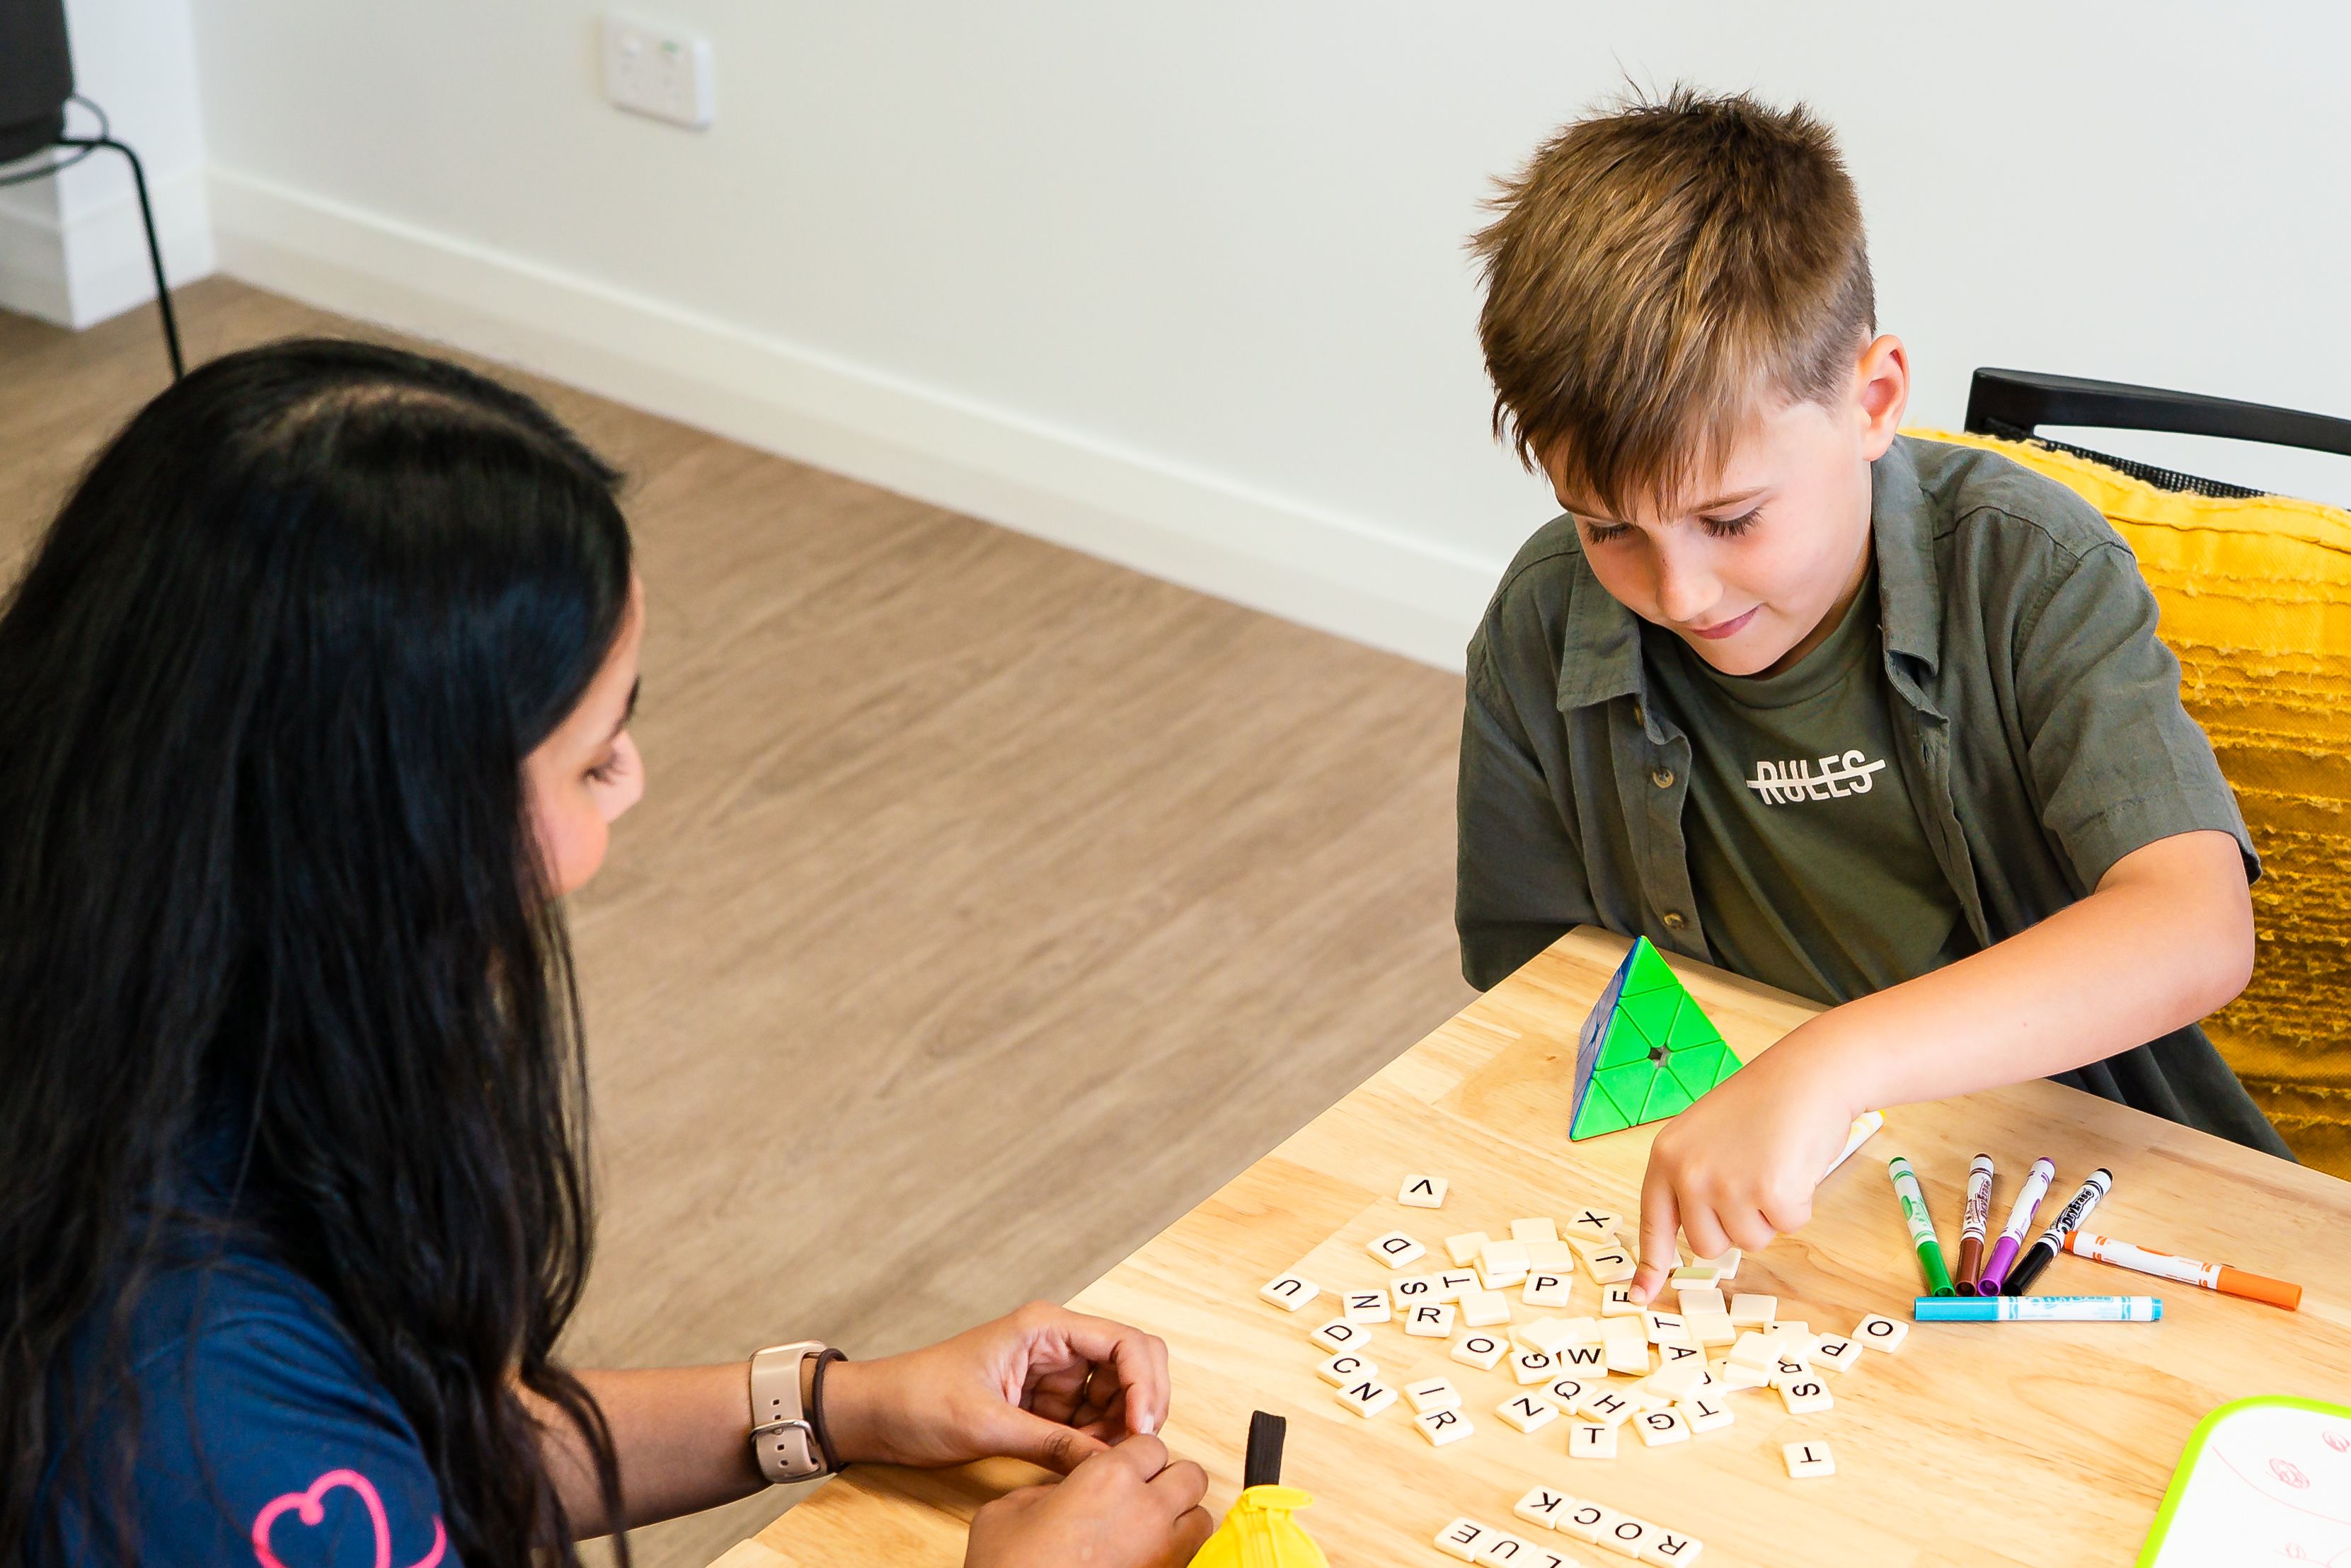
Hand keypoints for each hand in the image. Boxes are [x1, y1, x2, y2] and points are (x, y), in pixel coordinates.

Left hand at [823, 1302, 1171, 1473]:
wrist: (877, 1413)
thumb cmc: (918, 1398)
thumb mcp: (986, 1424)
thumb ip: (1051, 1443)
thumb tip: (1107, 1464)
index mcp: (1045, 1328)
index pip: (1125, 1343)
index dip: (1144, 1385)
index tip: (1141, 1429)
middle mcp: (1057, 1344)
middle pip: (1130, 1366)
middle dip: (1140, 1406)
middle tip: (1134, 1451)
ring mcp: (1052, 1375)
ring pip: (1114, 1397)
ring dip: (1118, 1429)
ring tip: (1102, 1463)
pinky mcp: (1043, 1403)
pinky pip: (1089, 1420)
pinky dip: (1097, 1443)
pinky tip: (1087, 1464)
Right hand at [964, 1434, 1211, 1567]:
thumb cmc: (1007, 1567)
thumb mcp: (1007, 1513)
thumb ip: (1046, 1491)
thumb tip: (1062, 1495)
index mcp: (1108, 1477)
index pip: (1152, 1445)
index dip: (1136, 1457)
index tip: (1121, 1470)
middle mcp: (1146, 1510)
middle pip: (1191, 1476)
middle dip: (1170, 1481)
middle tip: (1141, 1495)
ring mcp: (1163, 1552)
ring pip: (1202, 1518)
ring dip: (1182, 1518)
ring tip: (1150, 1530)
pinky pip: (1189, 1558)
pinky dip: (1176, 1554)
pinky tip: (1142, 1558)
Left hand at [1629, 1019, 1859, 1302]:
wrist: (1805, 1075)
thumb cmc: (1762, 1105)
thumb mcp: (1706, 1138)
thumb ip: (1693, 1182)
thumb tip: (1696, 1240)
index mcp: (1667, 1158)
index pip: (1653, 1222)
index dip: (1650, 1264)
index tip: (1640, 1297)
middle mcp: (1688, 1174)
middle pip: (1708, 1246)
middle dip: (1737, 1226)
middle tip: (1753, 1178)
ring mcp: (1727, 1185)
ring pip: (1750, 1241)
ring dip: (1770, 1214)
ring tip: (1773, 1164)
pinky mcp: (1768, 1192)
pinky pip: (1788, 1226)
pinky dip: (1799, 1205)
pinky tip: (1796, 1166)